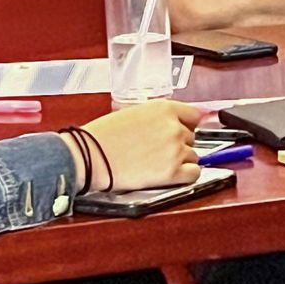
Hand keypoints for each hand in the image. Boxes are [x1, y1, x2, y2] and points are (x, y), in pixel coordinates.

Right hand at [74, 99, 203, 190]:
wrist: (90, 157)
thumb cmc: (103, 136)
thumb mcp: (134, 112)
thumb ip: (157, 117)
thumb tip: (172, 124)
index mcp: (164, 108)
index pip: (194, 115)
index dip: (186, 125)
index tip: (180, 131)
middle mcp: (174, 127)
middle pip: (191, 137)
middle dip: (178, 144)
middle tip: (157, 150)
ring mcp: (175, 150)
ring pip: (193, 156)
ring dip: (180, 161)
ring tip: (156, 163)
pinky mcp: (172, 173)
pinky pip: (194, 174)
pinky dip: (185, 175)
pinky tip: (169, 175)